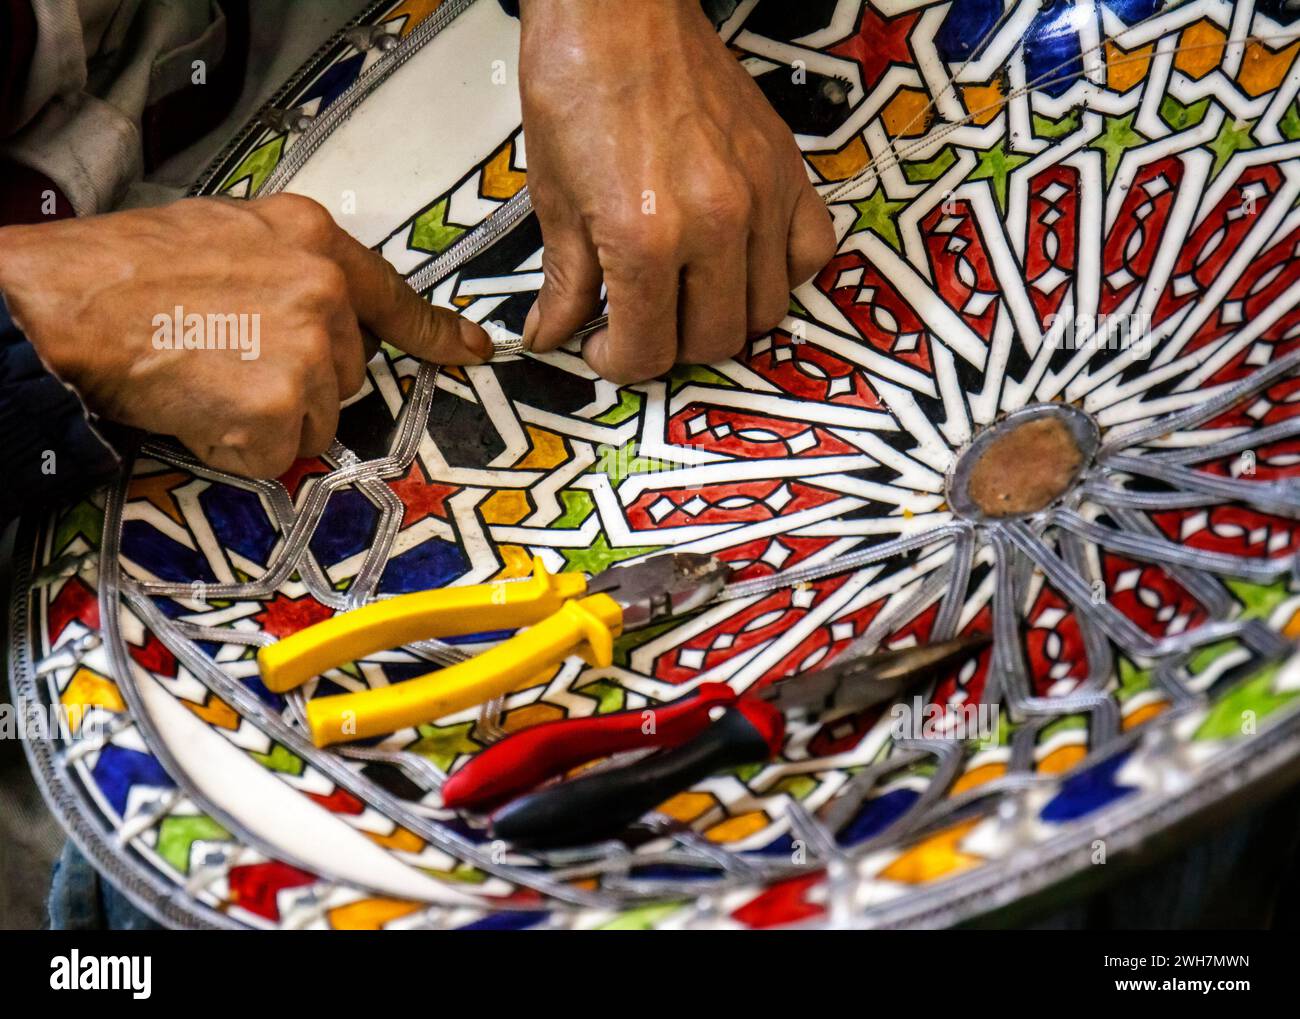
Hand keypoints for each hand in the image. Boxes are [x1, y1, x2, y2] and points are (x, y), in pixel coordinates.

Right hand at [0, 195, 491, 476]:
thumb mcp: (229, 232)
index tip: (472, 350)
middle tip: (231, 358)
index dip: (435, 332)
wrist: (67, 305)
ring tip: (209, 379)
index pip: (395, 298)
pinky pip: (276, 455)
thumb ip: (293, 266)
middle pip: (347, 374)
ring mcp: (306, 356)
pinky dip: (239, 448)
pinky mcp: (278, 412)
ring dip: (270, 418)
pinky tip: (200, 409)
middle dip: (302, 382)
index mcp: (316, 243)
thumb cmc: (128, 269)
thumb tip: (324, 307)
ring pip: (316, 420)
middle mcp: (325, 296)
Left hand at [518, 0, 835, 383]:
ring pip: (765, 311)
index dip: (620, 365)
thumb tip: (552, 334)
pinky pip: (811, 253)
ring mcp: (761, 198)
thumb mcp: (554, 199)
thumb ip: (565, 282)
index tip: (606, 352)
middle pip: (714, 341)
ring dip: (725, 321)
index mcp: (644, 238)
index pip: (650, 349)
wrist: (618, 12)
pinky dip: (782, 275)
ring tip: (688, 299)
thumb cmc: (577, 89)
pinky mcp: (788, 171)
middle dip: (671, 349)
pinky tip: (743, 265)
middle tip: (642, 328)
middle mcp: (713, 226)